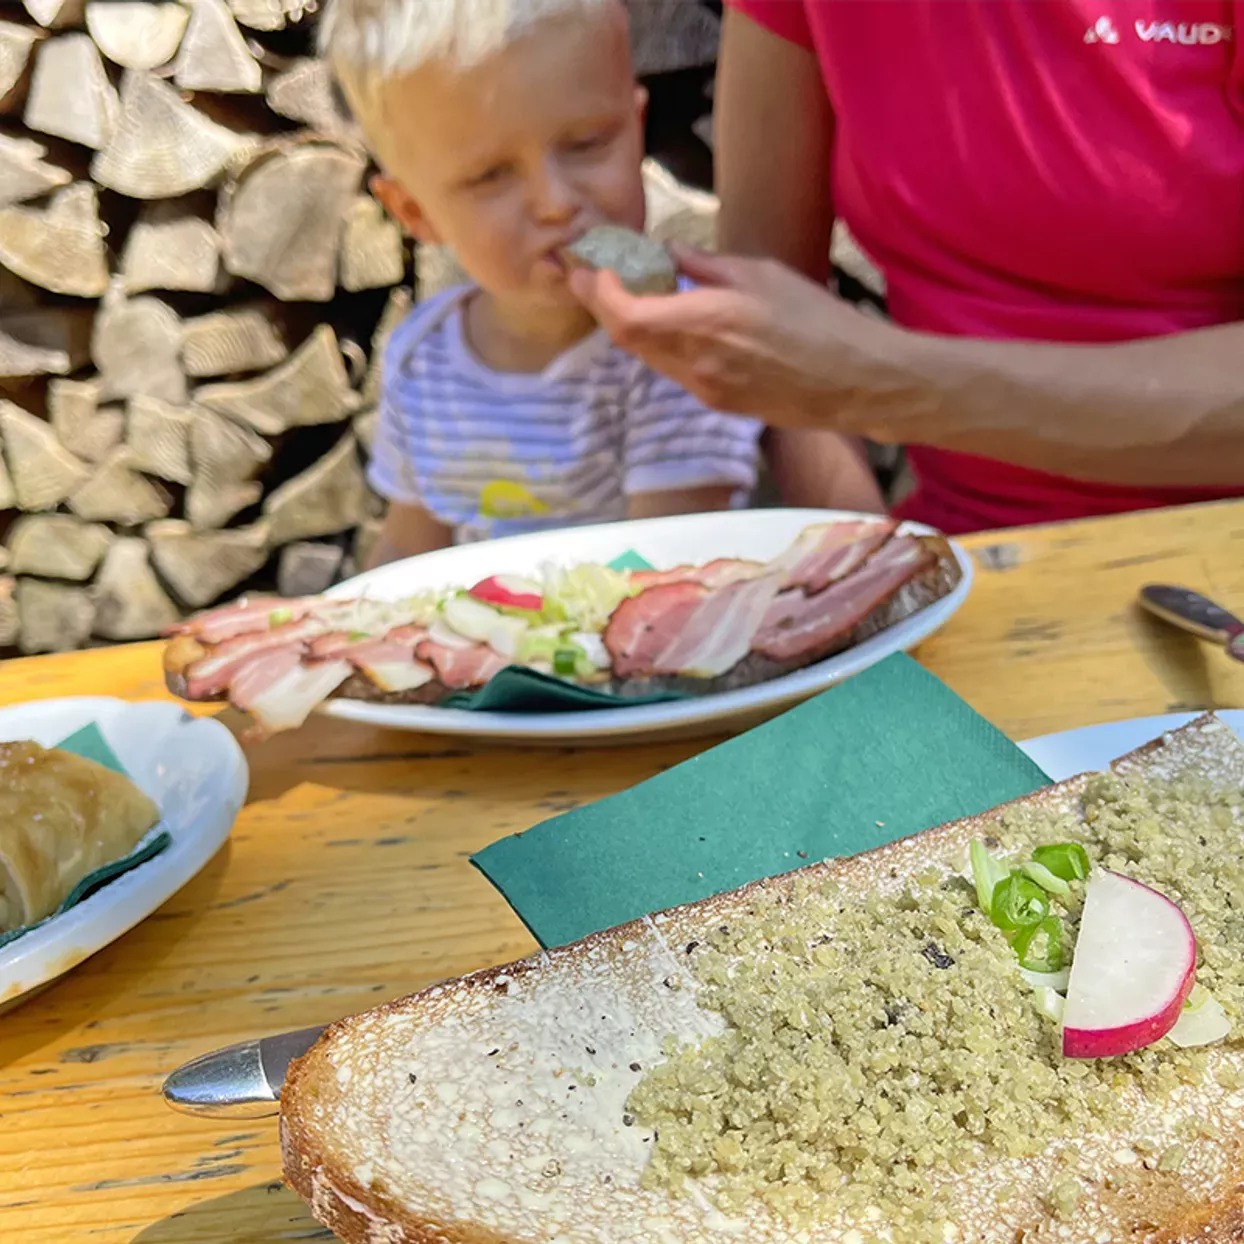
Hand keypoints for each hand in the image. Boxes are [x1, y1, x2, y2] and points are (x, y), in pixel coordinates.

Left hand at [567, 246, 898, 430]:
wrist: (852, 381)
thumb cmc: (816, 320)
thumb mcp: (759, 273)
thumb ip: (703, 265)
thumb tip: (664, 254)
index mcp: (705, 323)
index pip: (626, 315)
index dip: (600, 292)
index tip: (595, 266)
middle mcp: (695, 362)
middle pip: (626, 339)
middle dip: (601, 306)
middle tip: (589, 277)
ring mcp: (704, 389)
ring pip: (647, 357)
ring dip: (628, 326)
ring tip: (622, 294)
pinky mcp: (716, 403)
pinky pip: (673, 371)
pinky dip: (658, 344)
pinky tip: (666, 323)